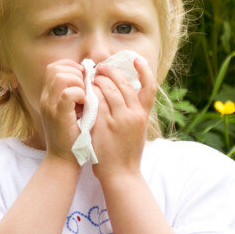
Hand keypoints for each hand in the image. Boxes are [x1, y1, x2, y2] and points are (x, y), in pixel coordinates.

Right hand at [38, 59, 85, 162]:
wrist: (64, 160)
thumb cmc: (73, 137)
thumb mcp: (72, 111)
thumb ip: (75, 94)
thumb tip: (89, 77)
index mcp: (48, 96)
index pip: (54, 67)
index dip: (71, 67)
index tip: (84, 80)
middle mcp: (45, 99)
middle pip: (56, 68)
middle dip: (75, 73)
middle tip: (85, 89)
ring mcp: (50, 106)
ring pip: (61, 77)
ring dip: (78, 83)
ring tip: (85, 97)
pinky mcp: (58, 115)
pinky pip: (67, 93)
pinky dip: (80, 94)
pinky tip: (85, 104)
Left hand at [90, 57, 156, 181]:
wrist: (121, 175)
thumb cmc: (127, 153)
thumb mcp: (137, 130)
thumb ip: (133, 112)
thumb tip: (127, 94)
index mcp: (143, 115)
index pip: (149, 86)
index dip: (144, 70)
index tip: (136, 58)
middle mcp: (133, 115)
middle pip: (123, 83)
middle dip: (110, 71)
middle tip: (100, 67)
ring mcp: (118, 120)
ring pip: (107, 90)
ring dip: (97, 81)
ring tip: (91, 78)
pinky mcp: (103, 126)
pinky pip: (95, 102)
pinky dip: (90, 94)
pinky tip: (85, 91)